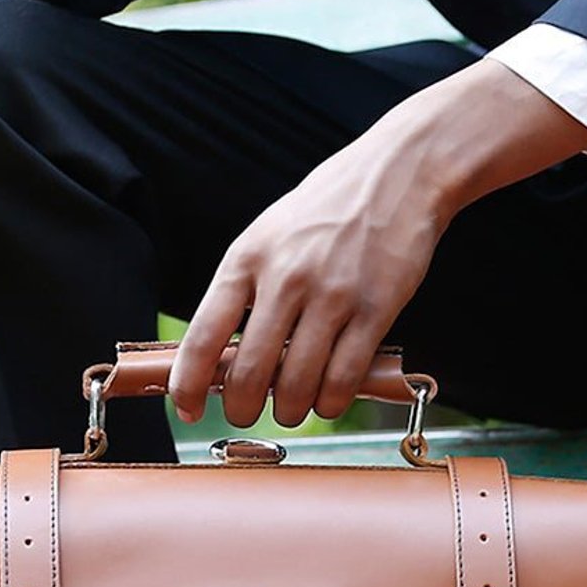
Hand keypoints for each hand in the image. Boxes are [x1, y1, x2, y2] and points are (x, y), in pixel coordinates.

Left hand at [169, 57, 586, 428]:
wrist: (400, 173)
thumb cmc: (330, 208)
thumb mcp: (269, 234)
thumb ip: (246, 287)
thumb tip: (222, 355)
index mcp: (248, 258)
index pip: (204, 335)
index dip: (188, 383)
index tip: (185, 407)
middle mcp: (285, 278)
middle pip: (251, 372)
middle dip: (242, 408)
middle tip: (246, 414)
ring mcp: (332, 296)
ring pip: (298, 384)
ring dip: (290, 410)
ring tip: (292, 407)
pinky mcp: (375, 310)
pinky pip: (344, 378)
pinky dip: (331, 402)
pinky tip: (328, 399)